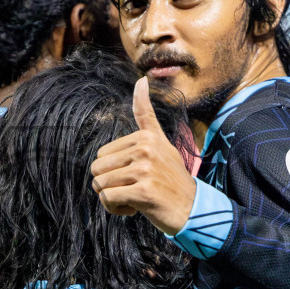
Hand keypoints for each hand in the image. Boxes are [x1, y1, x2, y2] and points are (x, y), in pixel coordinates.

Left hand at [90, 77, 198, 234]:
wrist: (192, 209)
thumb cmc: (171, 179)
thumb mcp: (161, 143)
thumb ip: (147, 116)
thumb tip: (141, 80)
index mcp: (146, 136)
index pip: (103, 154)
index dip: (114, 169)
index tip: (137, 176)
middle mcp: (145, 148)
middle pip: (97, 168)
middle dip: (109, 184)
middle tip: (133, 189)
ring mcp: (144, 169)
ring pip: (100, 184)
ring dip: (112, 198)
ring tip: (134, 198)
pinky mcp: (143, 191)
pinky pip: (108, 199)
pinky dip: (115, 208)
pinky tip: (134, 208)